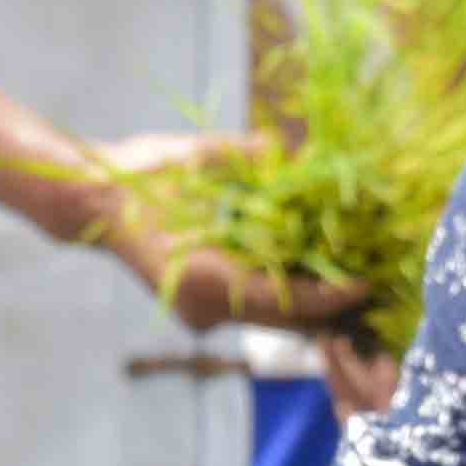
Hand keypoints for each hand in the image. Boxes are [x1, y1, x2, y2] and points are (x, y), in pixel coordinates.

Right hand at [55, 136, 383, 351]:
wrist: (92, 202)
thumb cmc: (139, 175)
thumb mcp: (193, 156)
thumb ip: (243, 156)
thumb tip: (284, 148)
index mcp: (206, 277)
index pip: (288, 300)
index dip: (333, 293)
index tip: (369, 279)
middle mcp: (206, 307)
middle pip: (287, 318)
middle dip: (330, 300)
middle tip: (373, 276)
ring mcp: (202, 312)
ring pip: (272, 317)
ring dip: (309, 298)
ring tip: (351, 273)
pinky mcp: (201, 308)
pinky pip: (254, 307)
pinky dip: (283, 291)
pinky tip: (310, 270)